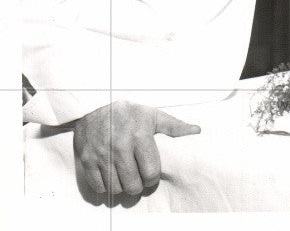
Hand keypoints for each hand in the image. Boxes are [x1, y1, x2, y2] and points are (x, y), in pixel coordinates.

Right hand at [73, 100, 200, 196]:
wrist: (95, 105)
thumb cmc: (129, 113)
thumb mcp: (153, 115)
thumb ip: (174, 126)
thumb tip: (197, 131)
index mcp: (140, 135)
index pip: (150, 172)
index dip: (152, 178)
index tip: (150, 174)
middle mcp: (120, 146)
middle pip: (133, 185)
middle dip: (138, 185)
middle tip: (138, 178)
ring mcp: (101, 154)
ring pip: (116, 189)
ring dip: (122, 187)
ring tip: (125, 176)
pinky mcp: (86, 160)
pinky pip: (99, 187)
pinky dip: (106, 186)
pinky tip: (111, 175)